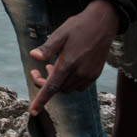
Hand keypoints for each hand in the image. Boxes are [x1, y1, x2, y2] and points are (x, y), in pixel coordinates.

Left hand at [27, 0, 118, 114]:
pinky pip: (79, 86)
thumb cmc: (78, 26)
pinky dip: (69, 82)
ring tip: (51, 67)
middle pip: (58, 88)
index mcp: (68, 63)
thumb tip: (33, 56)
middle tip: (38, 70)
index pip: (51, 87)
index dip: (41, 100)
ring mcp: (89, 74)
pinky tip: (66, 69)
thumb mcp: (59, 33)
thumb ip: (47, 48)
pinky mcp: (96, 74)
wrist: (103, 24)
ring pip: (68, 88)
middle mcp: (80, 72)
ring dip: (58, 82)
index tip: (33, 112)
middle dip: (46, 83)